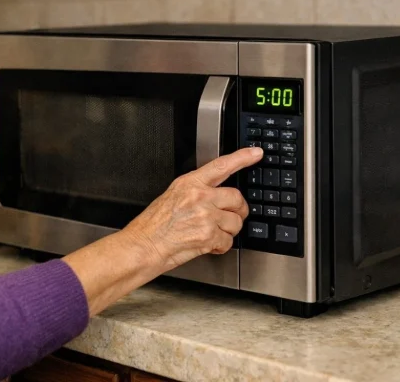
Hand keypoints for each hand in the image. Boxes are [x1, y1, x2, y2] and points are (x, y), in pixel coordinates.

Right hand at [123, 147, 262, 271]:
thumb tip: (216, 196)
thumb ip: (195, 192)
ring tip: (210, 234)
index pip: (221, 166)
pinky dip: (220, 246)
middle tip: (232, 216)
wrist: (144, 245)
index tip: (256, 153)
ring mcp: (205, 216)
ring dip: (227, 231)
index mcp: (189, 183)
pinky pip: (228, 241)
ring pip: (235, 222)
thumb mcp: (171, 196)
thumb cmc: (153, 225)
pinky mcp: (208, 236)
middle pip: (237, 198)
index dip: (242, 158)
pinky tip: (206, 245)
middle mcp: (199, 197)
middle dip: (238, 210)